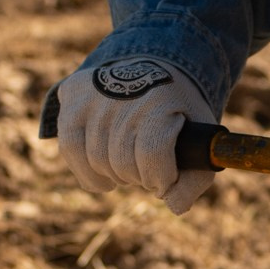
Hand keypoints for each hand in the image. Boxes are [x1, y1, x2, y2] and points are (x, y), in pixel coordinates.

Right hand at [50, 57, 216, 214]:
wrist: (155, 62)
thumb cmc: (179, 111)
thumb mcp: (199, 139)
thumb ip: (195, 179)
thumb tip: (174, 206)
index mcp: (160, 98)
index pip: (152, 152)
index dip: (160, 177)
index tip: (165, 180)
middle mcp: (123, 92)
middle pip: (122, 162)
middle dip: (139, 177)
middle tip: (147, 170)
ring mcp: (94, 93)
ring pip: (97, 161)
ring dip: (115, 176)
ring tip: (127, 166)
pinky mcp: (72, 95)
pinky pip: (70, 149)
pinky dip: (87, 172)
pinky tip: (102, 176)